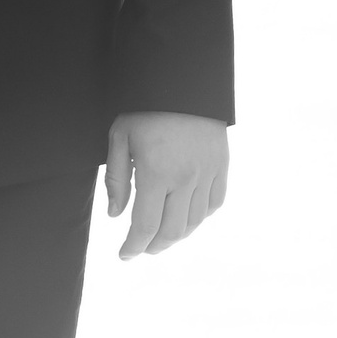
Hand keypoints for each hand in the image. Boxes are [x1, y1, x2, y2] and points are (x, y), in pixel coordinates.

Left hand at [105, 110, 229, 258]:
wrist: (184, 82)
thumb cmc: (145, 109)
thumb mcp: (119, 137)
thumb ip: (116, 179)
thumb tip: (115, 215)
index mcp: (155, 173)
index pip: (145, 226)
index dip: (134, 246)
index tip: (124, 255)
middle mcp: (185, 179)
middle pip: (172, 232)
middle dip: (154, 247)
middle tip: (142, 249)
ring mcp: (207, 174)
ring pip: (194, 222)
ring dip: (176, 237)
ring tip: (161, 238)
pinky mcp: (221, 167)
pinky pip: (214, 204)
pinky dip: (200, 218)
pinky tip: (186, 218)